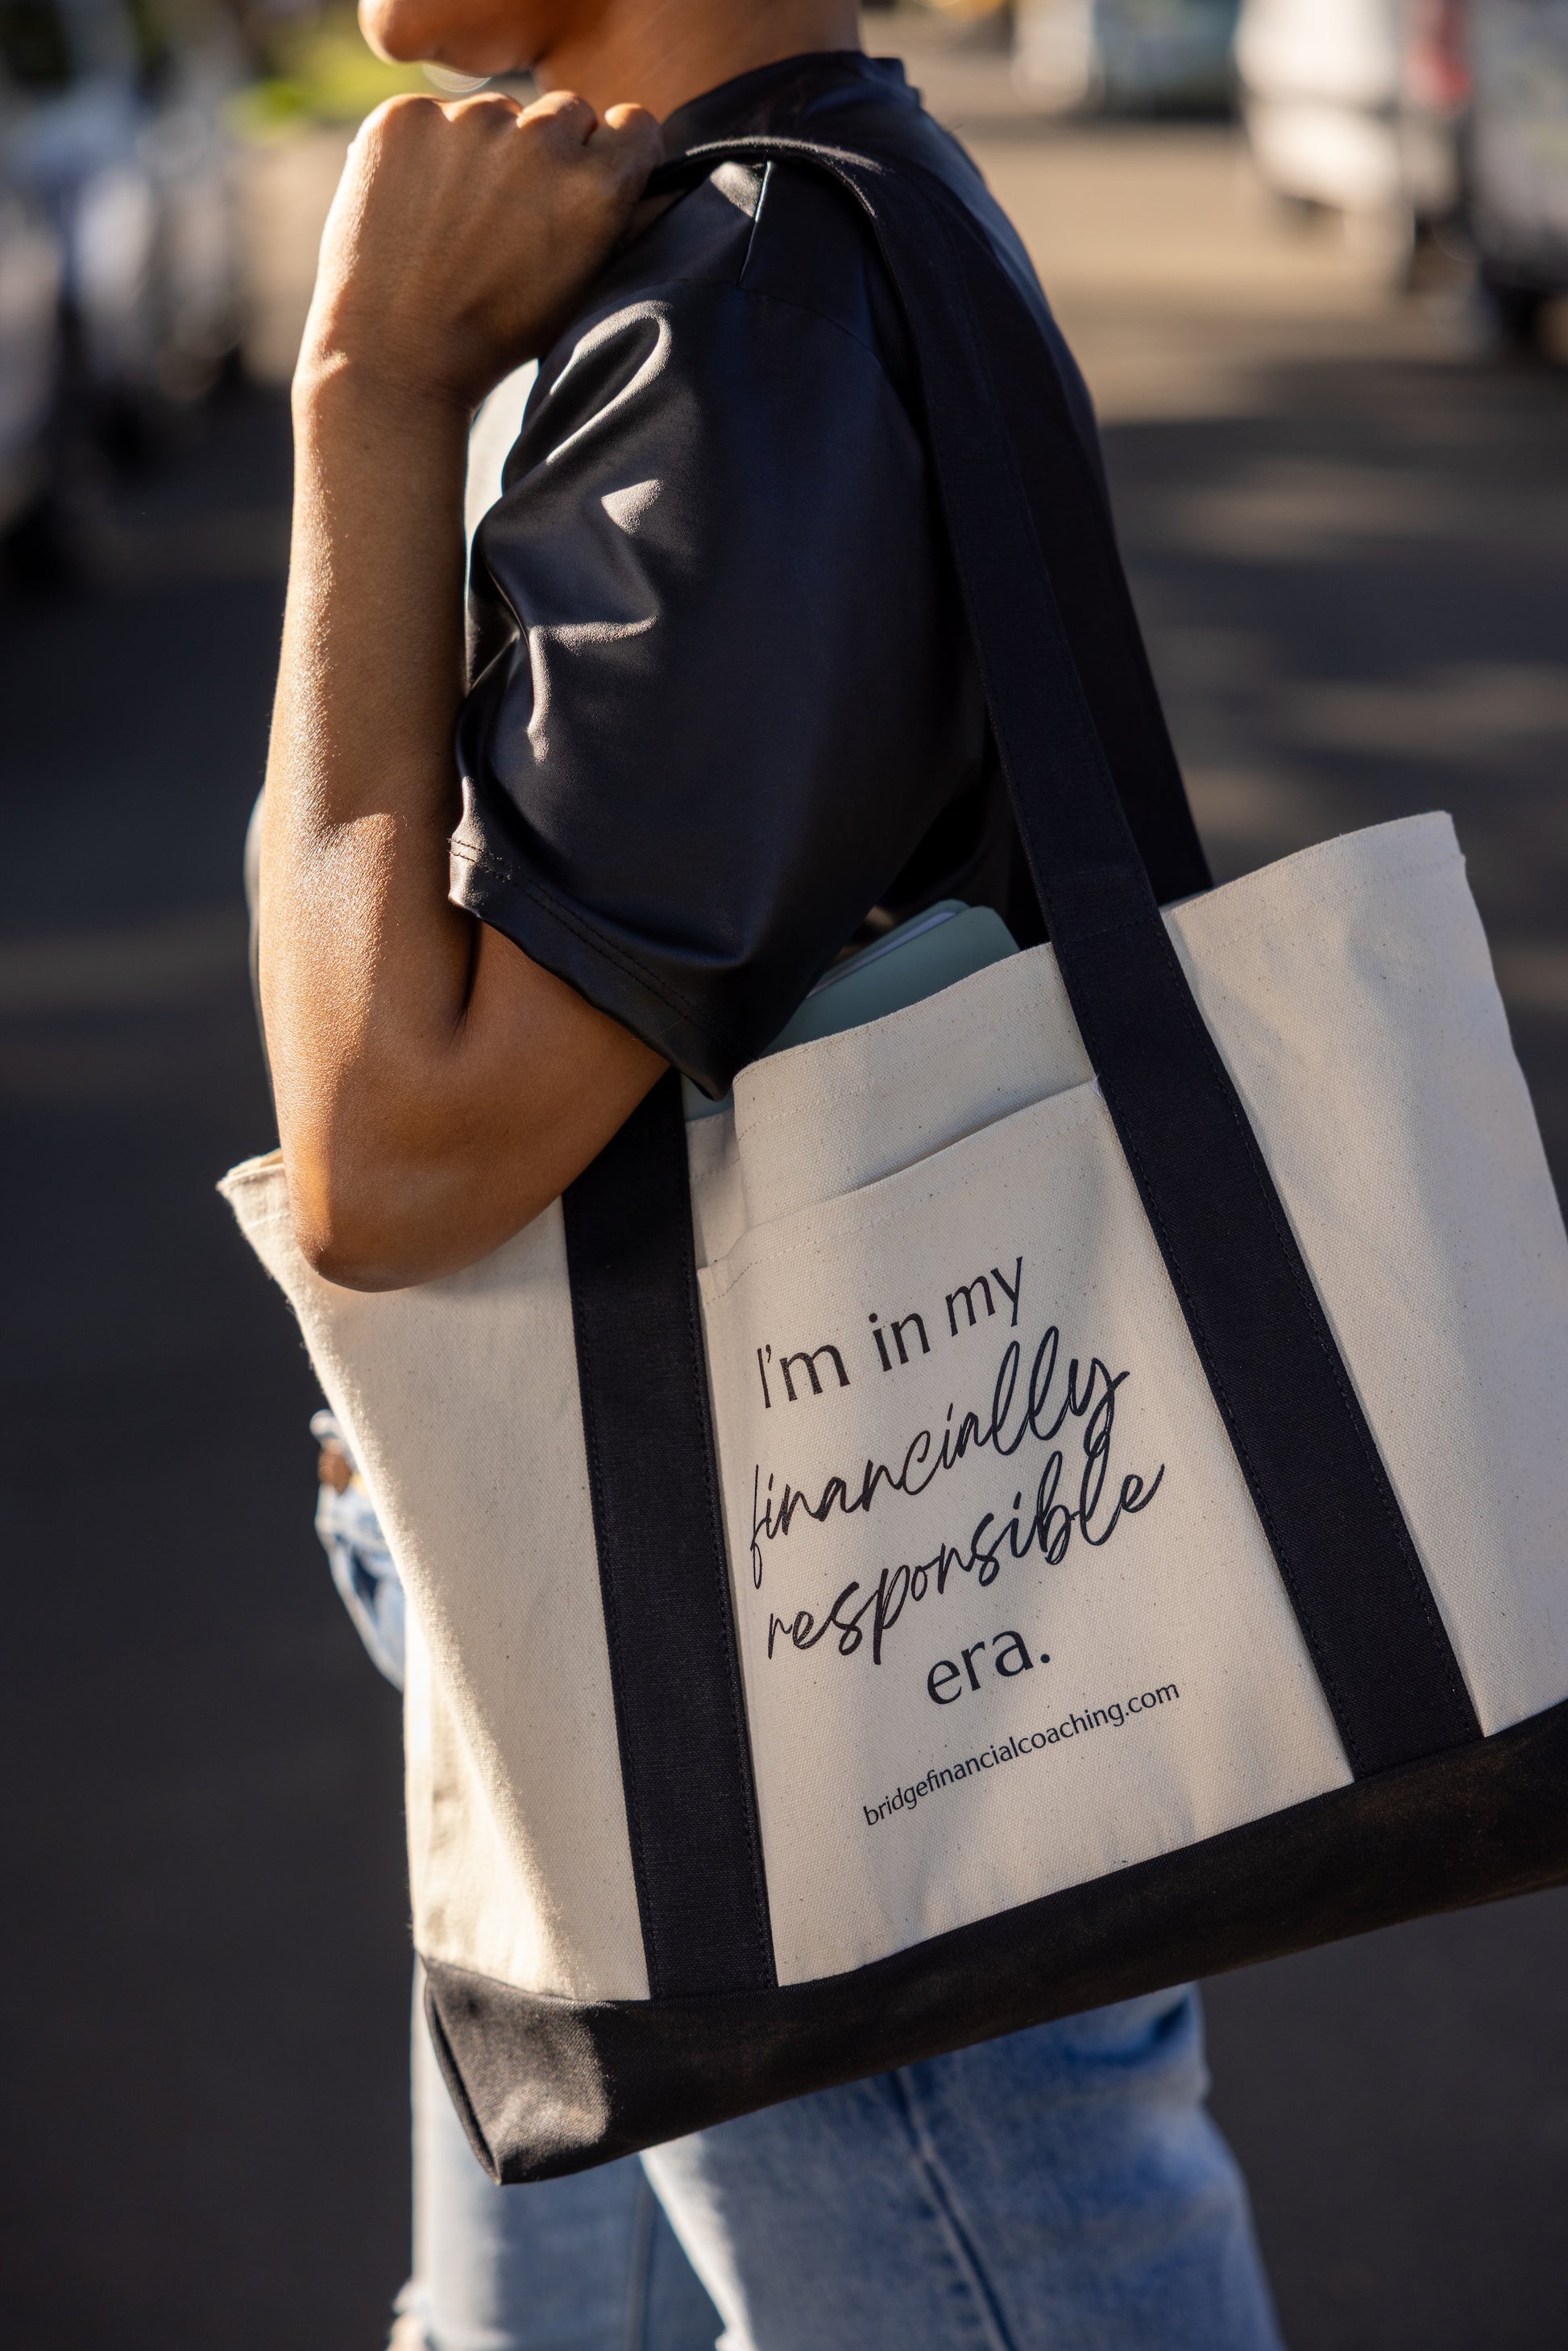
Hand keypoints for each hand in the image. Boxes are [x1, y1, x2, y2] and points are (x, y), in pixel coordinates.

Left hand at [298, 86, 662, 413]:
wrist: (393, 356)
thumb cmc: (494, 339)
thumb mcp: (580, 291)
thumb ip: (620, 226)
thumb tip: (654, 180)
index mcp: (597, 188)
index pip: (636, 126)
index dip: (615, 152)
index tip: (593, 174)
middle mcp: (541, 141)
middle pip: (567, 113)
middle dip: (552, 151)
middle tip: (515, 213)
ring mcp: (469, 120)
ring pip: (498, 113)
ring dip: (488, 148)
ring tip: (457, 220)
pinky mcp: (406, 116)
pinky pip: (435, 116)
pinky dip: (428, 151)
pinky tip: (416, 207)